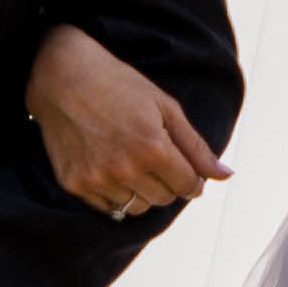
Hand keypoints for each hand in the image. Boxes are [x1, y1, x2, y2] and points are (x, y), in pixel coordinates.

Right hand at [28, 22, 231, 216]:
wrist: (61, 77)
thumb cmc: (118, 85)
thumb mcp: (165, 106)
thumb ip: (196, 146)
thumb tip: (225, 175)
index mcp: (152, 148)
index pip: (188, 186)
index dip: (191, 177)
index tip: (184, 168)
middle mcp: (124, 169)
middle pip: (164, 199)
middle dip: (168, 182)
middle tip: (154, 157)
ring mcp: (97, 179)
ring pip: (137, 208)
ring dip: (142, 191)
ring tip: (131, 161)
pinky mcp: (74, 184)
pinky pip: (109, 209)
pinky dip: (116, 195)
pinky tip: (110, 168)